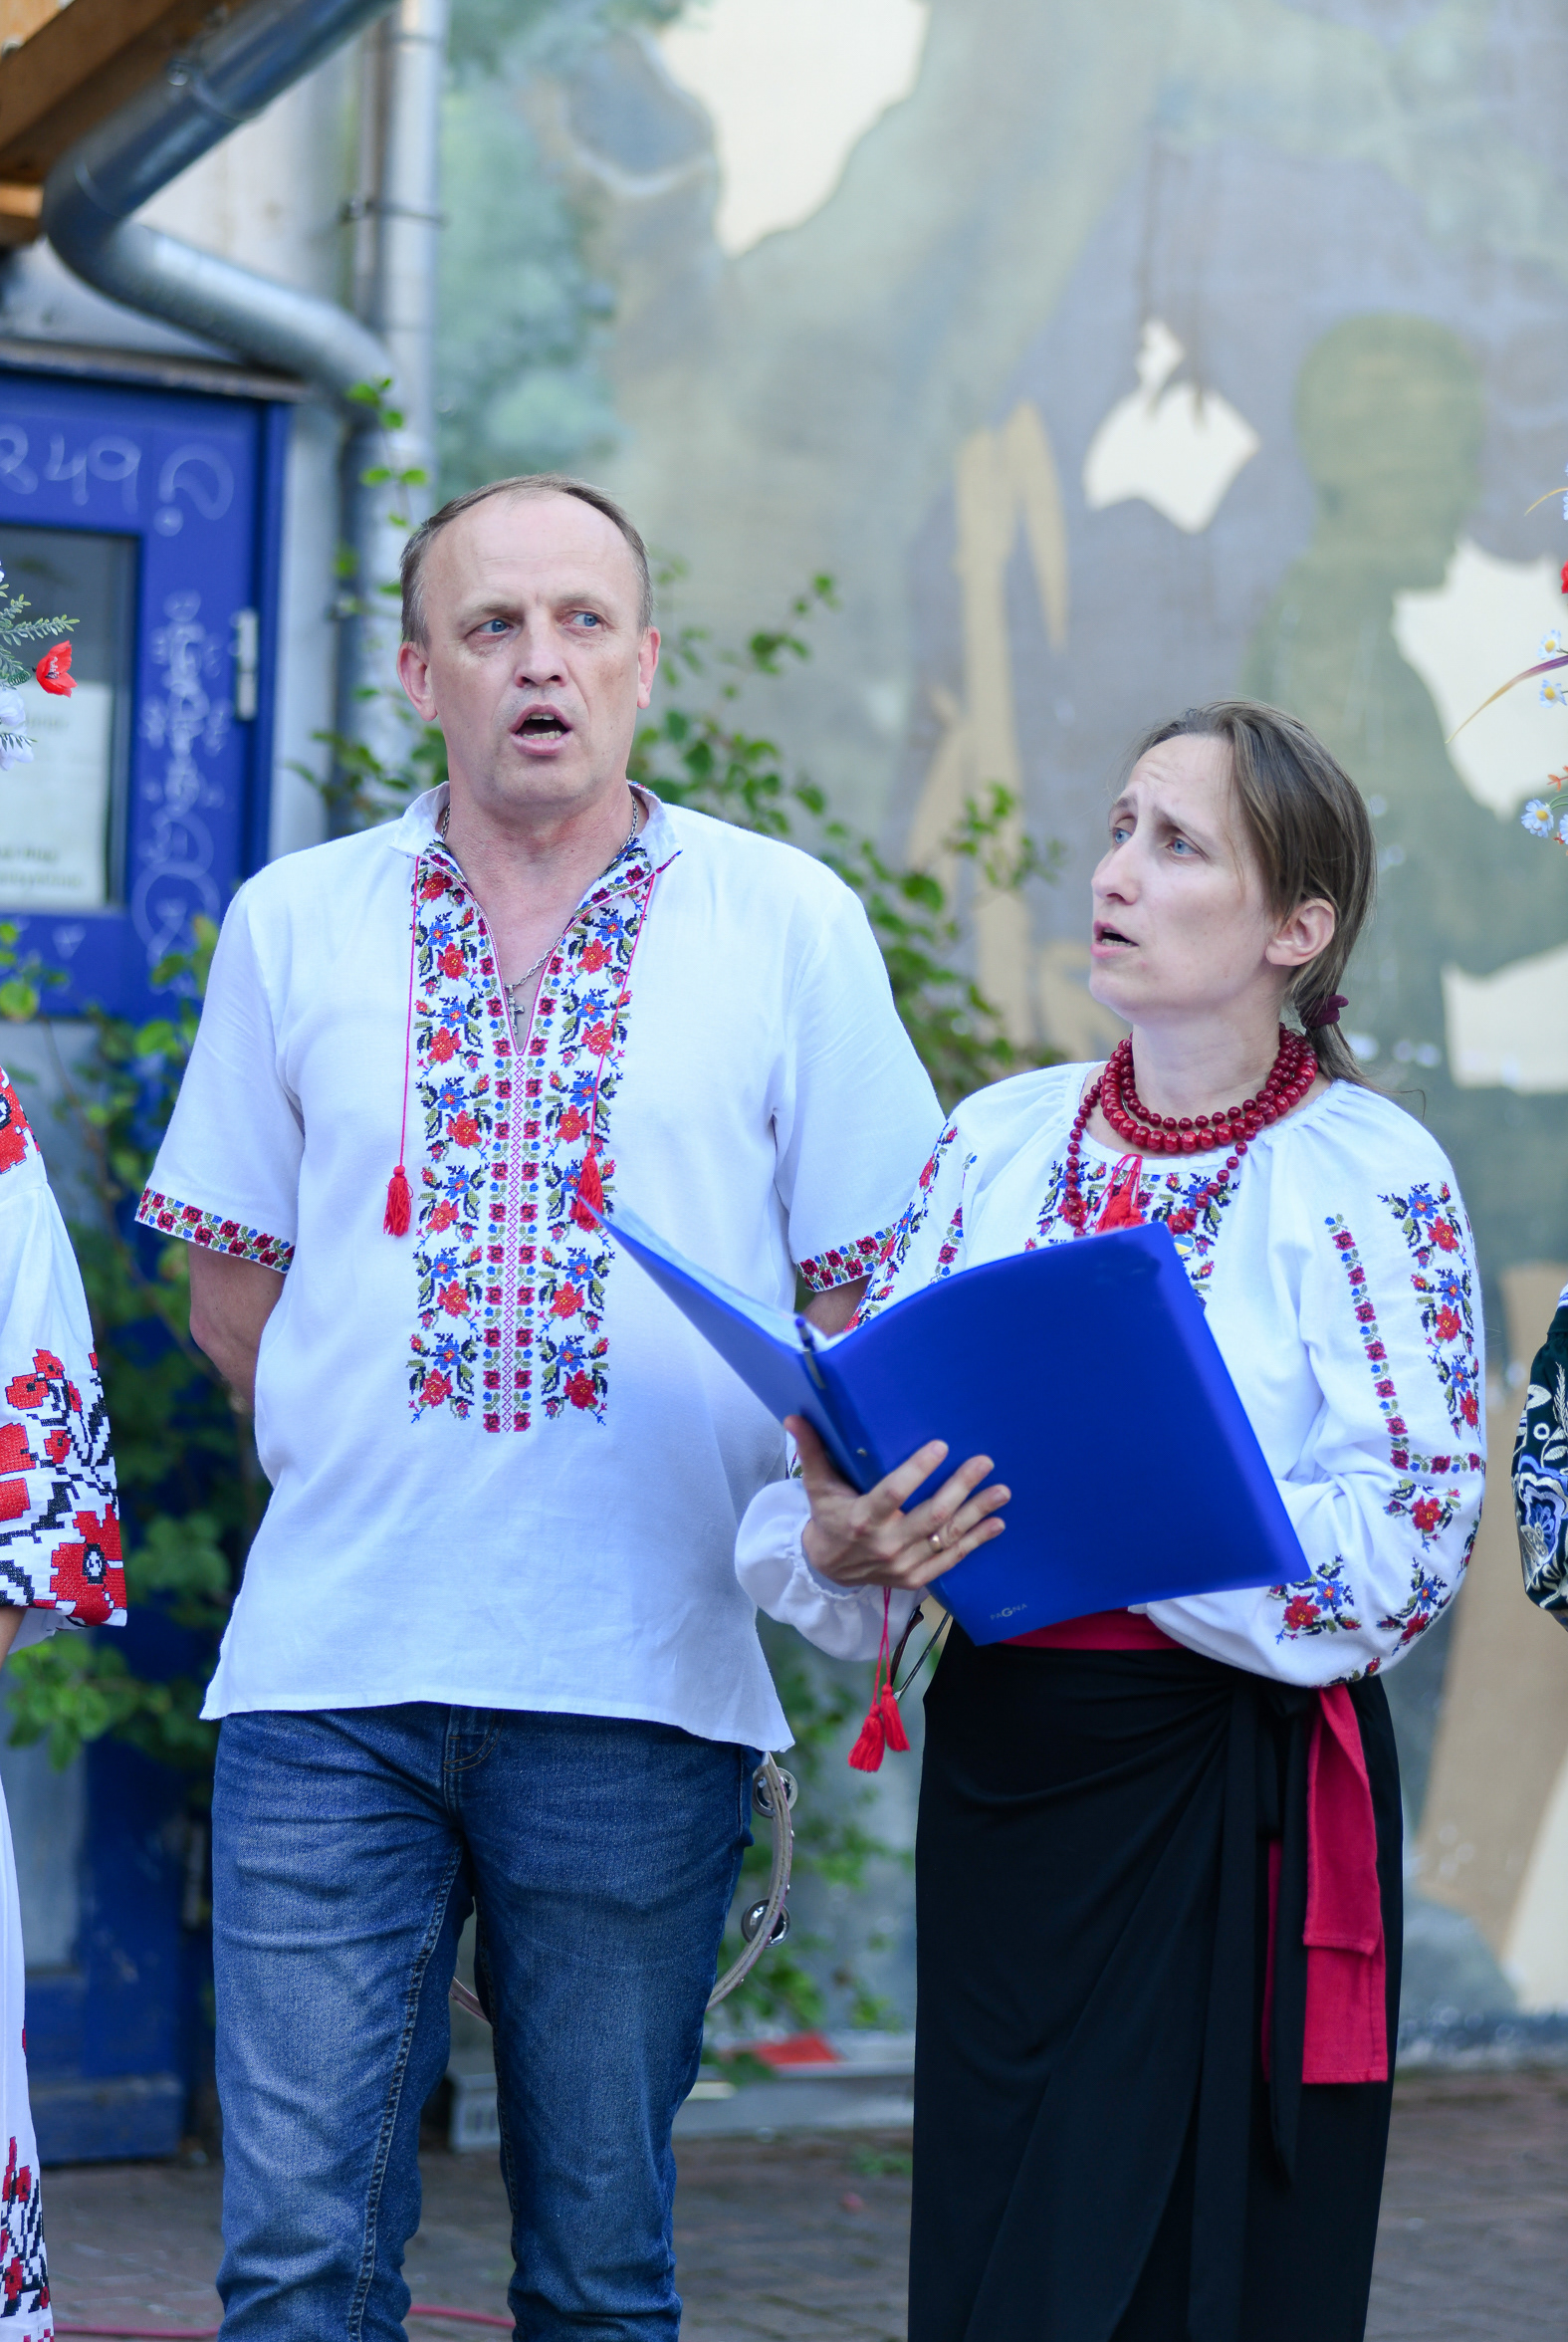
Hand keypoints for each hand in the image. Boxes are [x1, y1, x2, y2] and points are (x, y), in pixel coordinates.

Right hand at [786, 1416, 1008, 1590]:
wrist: (828, 1569)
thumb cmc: (828, 1517)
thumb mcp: (817, 1485)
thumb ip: (813, 1451)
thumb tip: (794, 1418)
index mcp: (861, 1519)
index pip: (893, 1493)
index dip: (918, 1471)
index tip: (941, 1446)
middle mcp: (885, 1545)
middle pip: (931, 1514)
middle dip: (961, 1487)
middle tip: (984, 1462)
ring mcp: (903, 1565)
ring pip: (947, 1536)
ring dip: (977, 1512)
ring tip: (1002, 1491)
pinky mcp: (916, 1578)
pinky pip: (951, 1559)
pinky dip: (976, 1541)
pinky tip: (997, 1523)